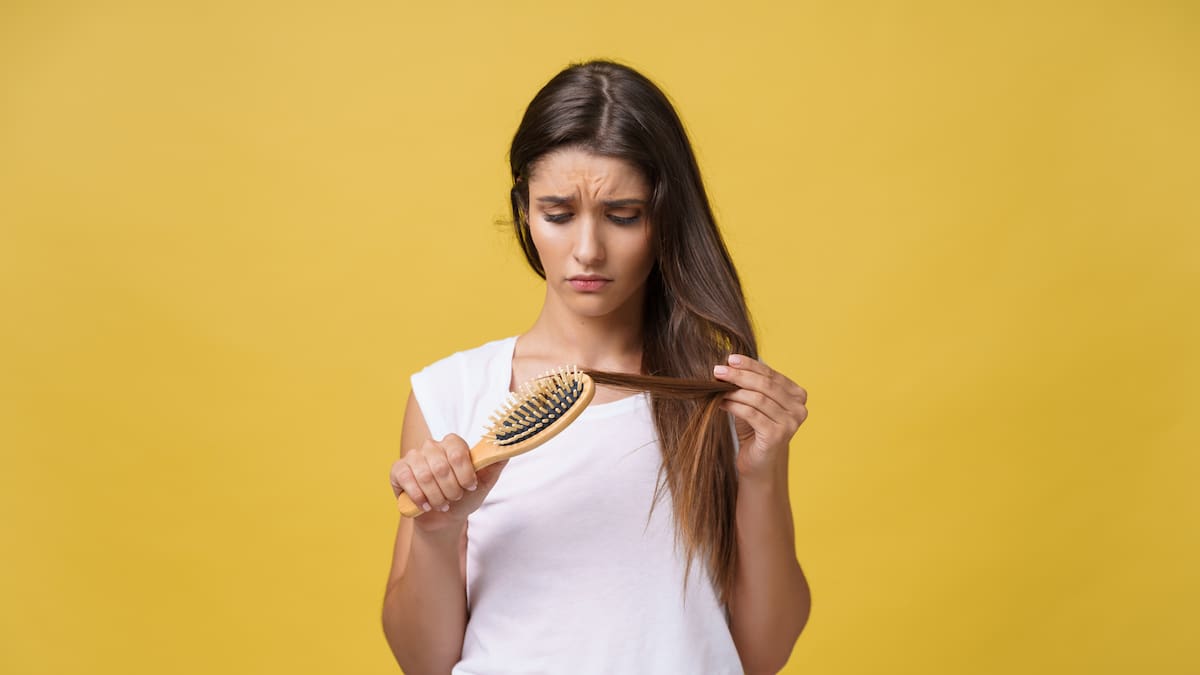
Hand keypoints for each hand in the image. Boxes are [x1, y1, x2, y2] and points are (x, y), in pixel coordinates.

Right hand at [390, 433, 507, 530]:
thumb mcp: (484, 482)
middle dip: (451, 490)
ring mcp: (413, 456)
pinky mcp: (398, 470)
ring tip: (442, 504)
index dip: (465, 474)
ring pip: (425, 475)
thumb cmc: (464, 496)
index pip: (458, 452)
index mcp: (453, 443)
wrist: (443, 517)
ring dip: (436, 497)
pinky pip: (407, 479)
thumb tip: (507, 446)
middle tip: (454, 499)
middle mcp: (432, 445)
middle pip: (441, 467)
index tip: (470, 487)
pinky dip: (419, 497)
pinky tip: (425, 505)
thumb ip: (495, 463)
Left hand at [712, 354, 807, 481]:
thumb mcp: (754, 402)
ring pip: (758, 398)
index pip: (771, 374)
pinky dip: (734, 406)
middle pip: (765, 385)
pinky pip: (751, 414)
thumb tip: (729, 364)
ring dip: (734, 391)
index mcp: (798, 395)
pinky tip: (721, 403)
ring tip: (717, 387)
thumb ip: (749, 384)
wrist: (758, 462)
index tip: (730, 359)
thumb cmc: (755, 429)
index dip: (750, 365)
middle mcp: (799, 408)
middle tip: (718, 371)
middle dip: (739, 375)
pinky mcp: (777, 435)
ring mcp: (791, 423)